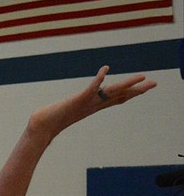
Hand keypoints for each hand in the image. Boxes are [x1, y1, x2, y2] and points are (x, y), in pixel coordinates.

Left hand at [29, 65, 155, 143]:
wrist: (41, 126)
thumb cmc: (52, 119)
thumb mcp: (68, 111)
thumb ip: (73, 107)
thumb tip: (76, 104)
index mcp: (93, 106)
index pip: (116, 99)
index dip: (131, 93)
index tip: (144, 88)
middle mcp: (93, 105)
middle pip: (120, 95)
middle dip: (138, 90)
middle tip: (155, 84)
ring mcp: (87, 103)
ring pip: (112, 92)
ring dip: (127, 84)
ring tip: (143, 77)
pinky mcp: (77, 100)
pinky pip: (90, 88)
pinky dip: (98, 79)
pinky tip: (105, 69)